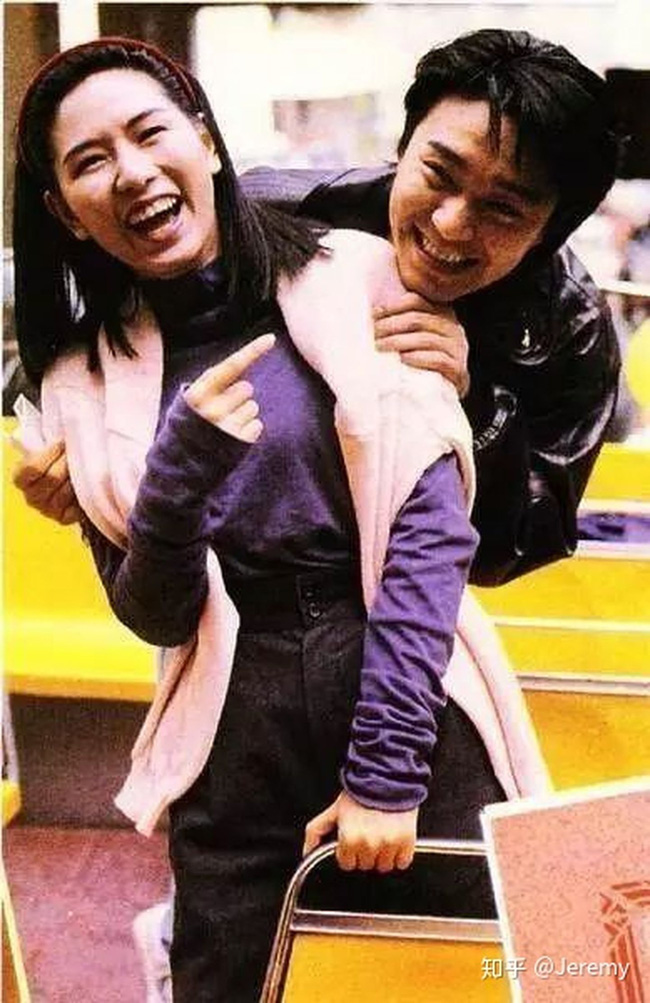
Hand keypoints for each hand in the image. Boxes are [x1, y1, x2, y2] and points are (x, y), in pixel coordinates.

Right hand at [12, 440, 80, 524]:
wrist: (72, 477)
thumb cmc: (58, 460)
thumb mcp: (48, 449)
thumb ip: (48, 443)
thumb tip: (64, 434)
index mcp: (21, 479)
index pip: (31, 468)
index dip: (49, 453)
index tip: (62, 443)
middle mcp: (32, 498)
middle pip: (52, 478)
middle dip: (68, 462)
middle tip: (79, 452)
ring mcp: (48, 510)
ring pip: (67, 491)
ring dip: (79, 476)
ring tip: (86, 465)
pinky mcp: (65, 519)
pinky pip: (77, 505)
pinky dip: (85, 493)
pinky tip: (88, 483)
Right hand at [184, 334, 274, 442]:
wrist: (181, 464)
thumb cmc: (188, 427)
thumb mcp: (189, 402)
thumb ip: (210, 384)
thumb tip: (236, 367)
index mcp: (199, 394)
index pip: (231, 366)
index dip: (252, 351)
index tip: (271, 338)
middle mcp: (214, 409)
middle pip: (246, 388)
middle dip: (238, 397)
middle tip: (220, 412)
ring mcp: (228, 427)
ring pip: (253, 407)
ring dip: (243, 414)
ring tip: (224, 427)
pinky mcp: (240, 443)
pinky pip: (258, 425)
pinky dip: (249, 429)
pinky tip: (232, 437)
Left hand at [303, 791, 417, 872]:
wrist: (387, 776)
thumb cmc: (360, 791)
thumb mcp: (333, 810)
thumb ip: (315, 831)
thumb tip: (306, 852)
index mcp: (350, 839)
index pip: (347, 863)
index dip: (348, 851)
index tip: (353, 838)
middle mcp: (370, 845)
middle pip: (366, 865)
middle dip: (365, 852)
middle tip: (367, 832)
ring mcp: (389, 845)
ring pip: (384, 866)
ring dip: (382, 854)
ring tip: (381, 833)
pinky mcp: (407, 842)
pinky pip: (402, 862)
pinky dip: (400, 854)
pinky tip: (394, 837)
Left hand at [374, 293, 469, 397]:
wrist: (442, 396)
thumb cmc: (422, 363)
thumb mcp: (414, 337)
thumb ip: (402, 322)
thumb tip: (373, 310)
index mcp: (442, 315)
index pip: (417, 301)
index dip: (393, 306)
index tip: (374, 314)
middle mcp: (453, 328)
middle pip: (418, 319)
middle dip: (391, 325)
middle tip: (374, 333)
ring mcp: (457, 349)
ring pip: (426, 339)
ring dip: (398, 341)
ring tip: (380, 346)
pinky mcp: (458, 370)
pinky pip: (438, 360)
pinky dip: (418, 358)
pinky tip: (402, 359)